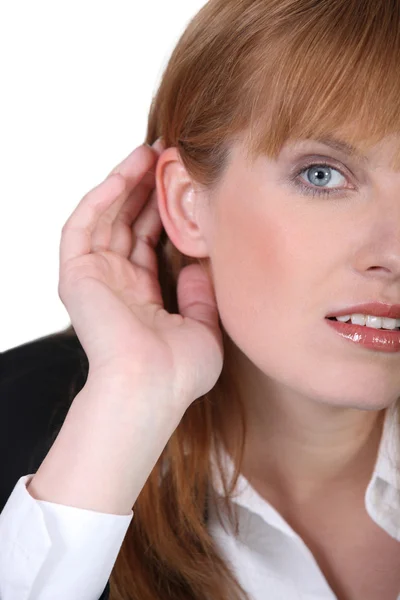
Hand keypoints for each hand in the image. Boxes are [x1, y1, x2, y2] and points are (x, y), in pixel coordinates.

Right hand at [58, 140, 223, 406]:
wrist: (153, 387)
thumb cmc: (179, 371)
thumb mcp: (204, 326)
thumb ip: (201, 293)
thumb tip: (198, 264)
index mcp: (143, 298)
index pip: (149, 243)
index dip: (163, 212)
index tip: (182, 184)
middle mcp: (117, 285)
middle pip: (128, 224)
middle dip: (146, 190)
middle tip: (166, 157)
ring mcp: (95, 279)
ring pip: (105, 219)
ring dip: (124, 185)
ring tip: (147, 154)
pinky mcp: (76, 276)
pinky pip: (82, 228)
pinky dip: (99, 201)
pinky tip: (122, 177)